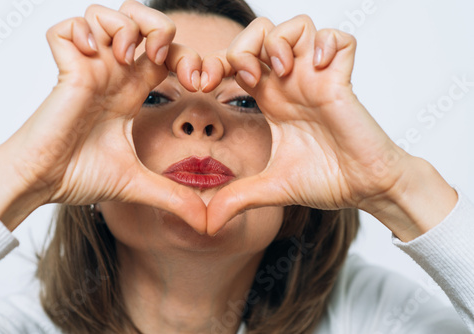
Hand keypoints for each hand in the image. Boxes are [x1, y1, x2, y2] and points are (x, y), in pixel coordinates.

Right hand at [0, 1, 206, 231]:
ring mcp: (88, 68)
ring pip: (106, 13)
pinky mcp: (64, 68)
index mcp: (132, 92)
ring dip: (125, 27)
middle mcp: (113, 74)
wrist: (44, 183)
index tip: (200, 84)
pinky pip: (68, 27)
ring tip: (127, 57)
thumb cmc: (80, 176)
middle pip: (140, 19)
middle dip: (160, 29)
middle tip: (164, 59)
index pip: (167, 53)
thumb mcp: (137, 184)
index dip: (189, 58)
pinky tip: (95, 58)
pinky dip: (84, 32)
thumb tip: (206, 223)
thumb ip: (173, 196)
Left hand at [205, 15, 422, 234]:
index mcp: (272, 100)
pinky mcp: (344, 79)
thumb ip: (238, 198)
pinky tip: (319, 70)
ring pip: (298, 26)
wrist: (363, 189)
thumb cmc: (326, 181)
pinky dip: (326, 43)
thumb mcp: (272, 188)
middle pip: (262, 31)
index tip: (204, 85)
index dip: (216, 64)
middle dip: (244, 44)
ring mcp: (318, 78)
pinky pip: (339, 38)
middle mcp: (292, 83)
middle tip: (244, 75)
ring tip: (282, 72)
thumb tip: (206, 224)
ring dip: (282, 41)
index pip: (238, 60)